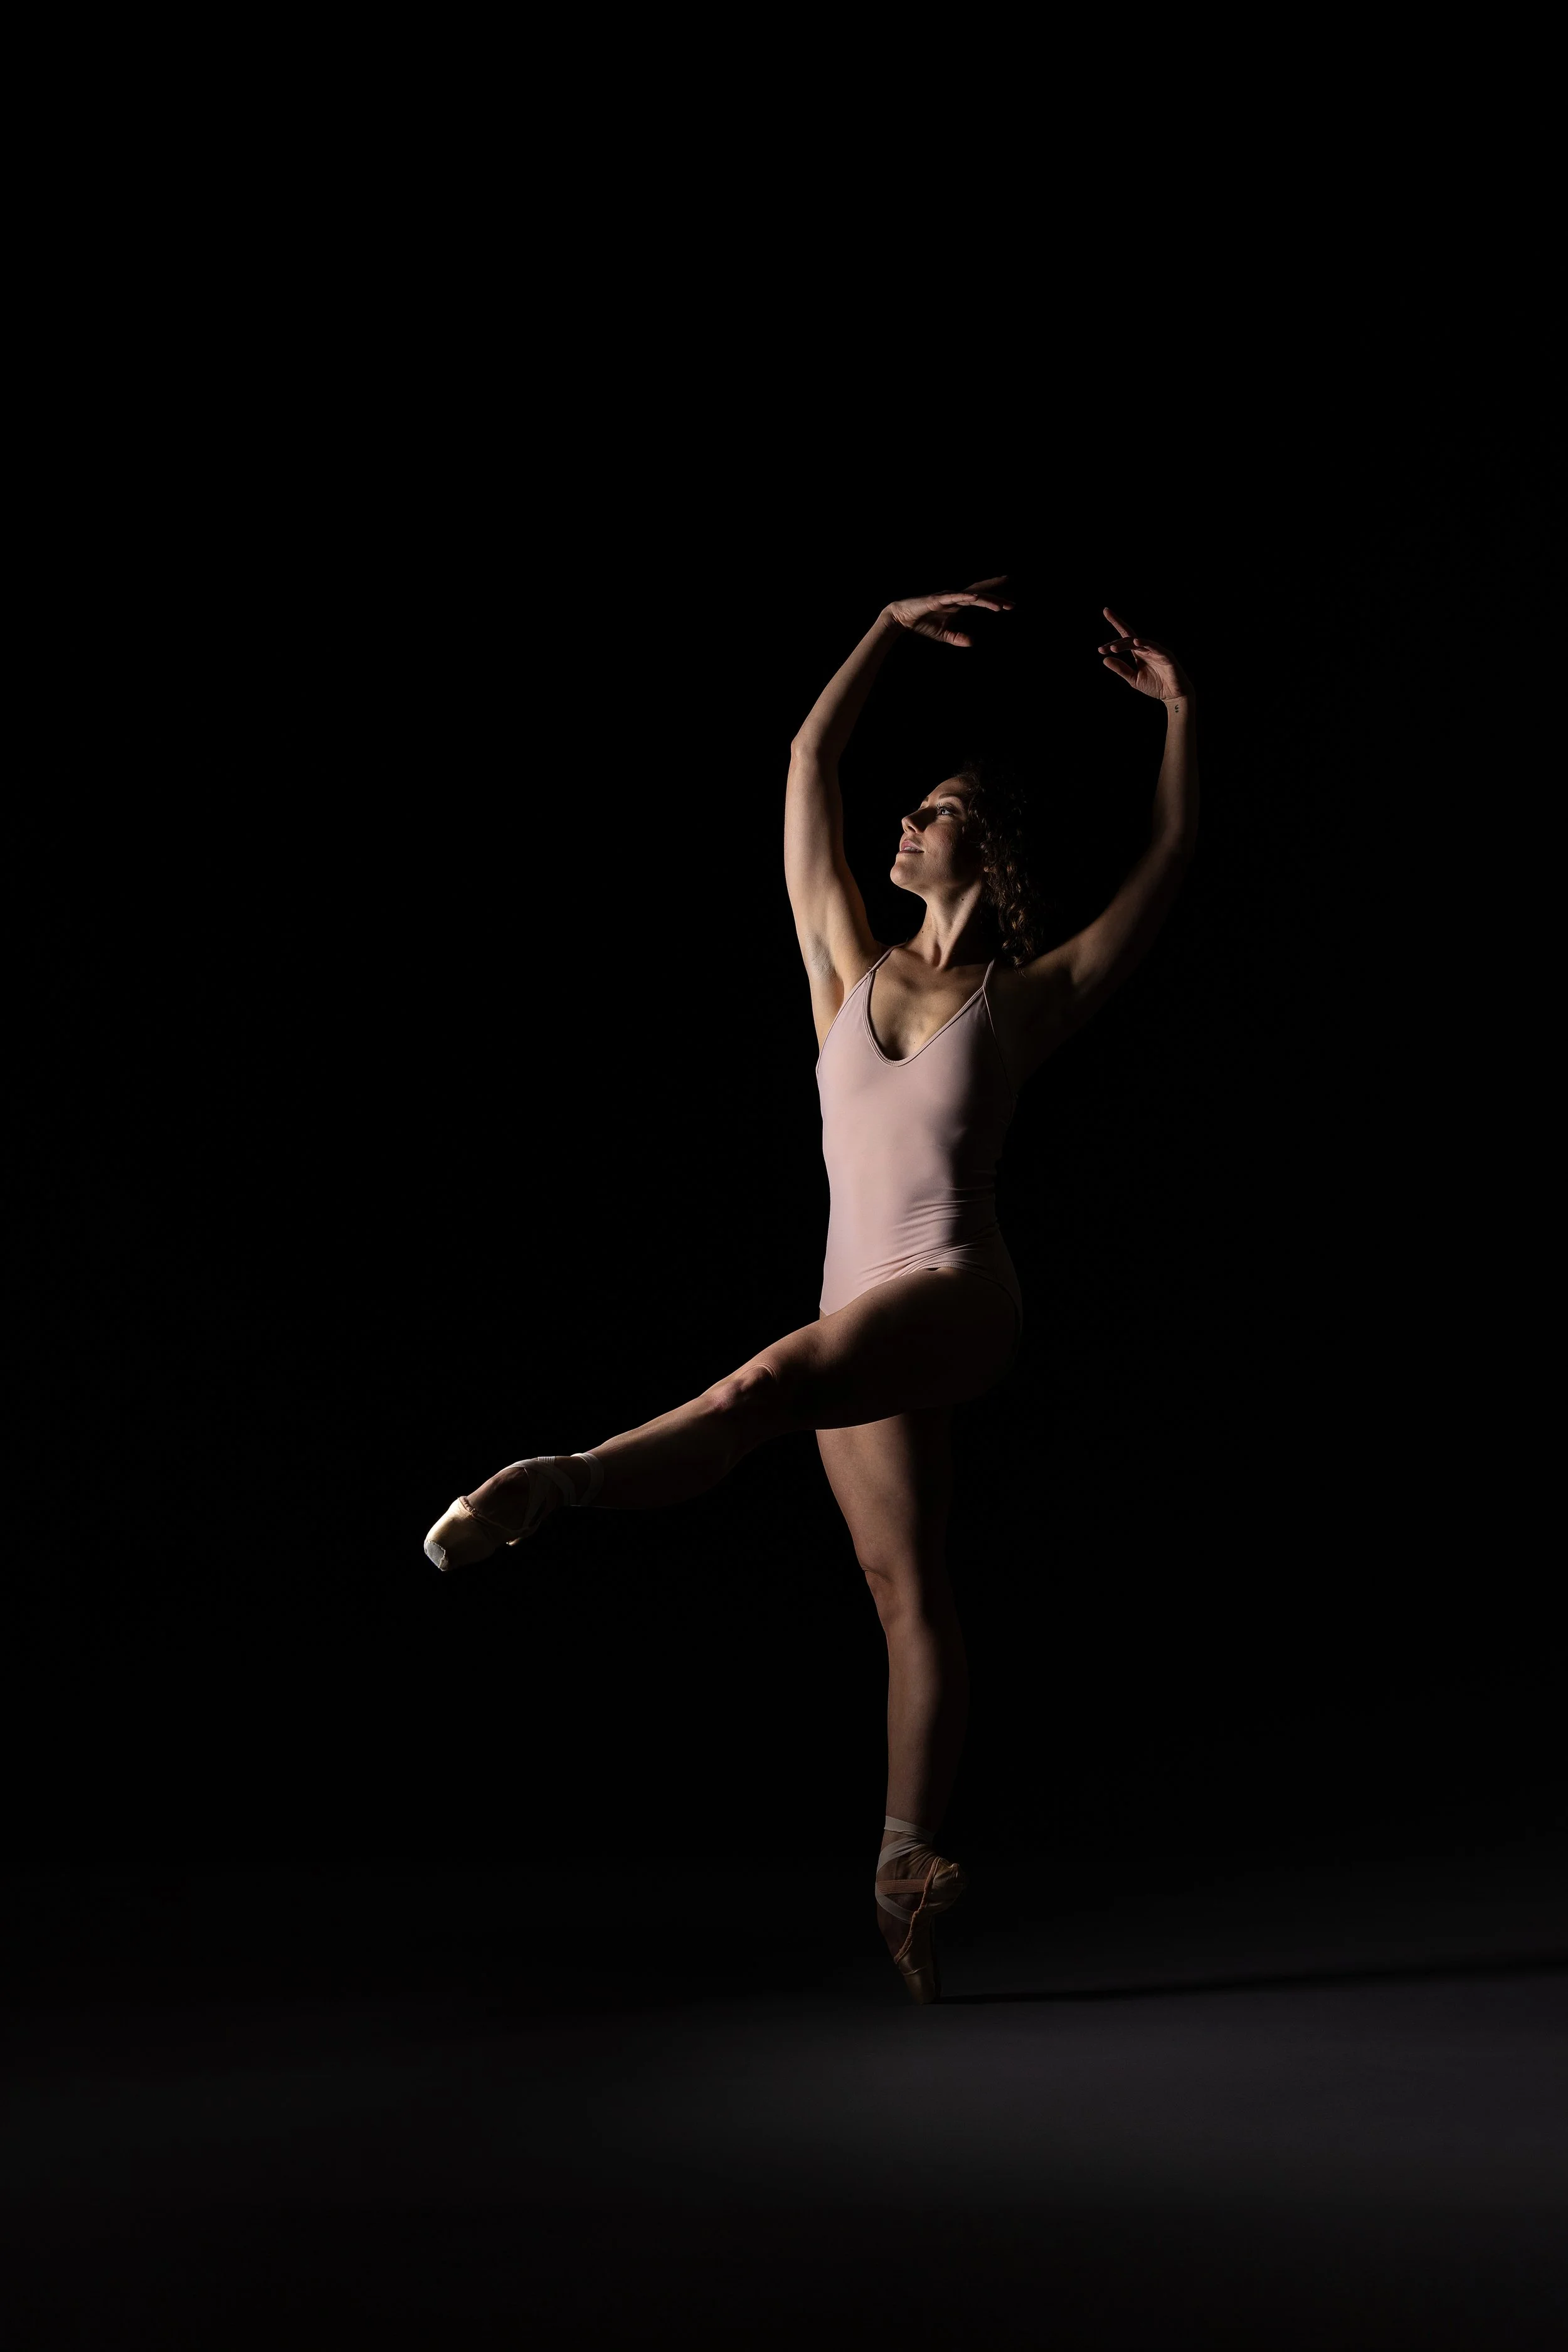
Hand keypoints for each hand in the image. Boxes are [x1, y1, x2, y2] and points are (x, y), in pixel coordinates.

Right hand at [883, 576, 1013, 646]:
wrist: (902, 618)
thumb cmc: (922, 623)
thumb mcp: (943, 635)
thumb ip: (958, 638)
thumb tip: (972, 643)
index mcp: (958, 604)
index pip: (980, 599)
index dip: (994, 600)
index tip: (1010, 603)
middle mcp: (955, 597)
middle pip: (980, 595)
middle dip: (997, 597)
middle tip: (1013, 603)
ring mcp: (947, 597)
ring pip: (971, 596)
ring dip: (986, 600)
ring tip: (1000, 606)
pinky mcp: (937, 599)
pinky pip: (954, 598)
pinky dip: (965, 597)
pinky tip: (976, 598)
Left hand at [1097, 606, 1193, 701]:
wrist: (1174, 695)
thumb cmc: (1156, 686)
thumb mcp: (1134, 679)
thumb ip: (1121, 669)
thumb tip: (1105, 659)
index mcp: (1139, 653)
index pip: (1125, 639)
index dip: (1115, 633)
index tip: (1099, 644)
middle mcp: (1147, 649)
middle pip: (1129, 638)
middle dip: (1116, 638)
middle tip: (1103, 648)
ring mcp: (1157, 651)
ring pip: (1139, 642)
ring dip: (1125, 644)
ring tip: (1113, 648)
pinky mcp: (1166, 655)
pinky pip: (1155, 647)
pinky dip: (1145, 643)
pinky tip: (1135, 642)